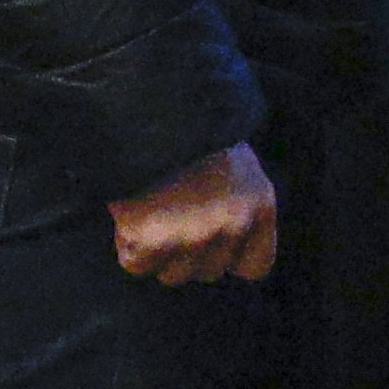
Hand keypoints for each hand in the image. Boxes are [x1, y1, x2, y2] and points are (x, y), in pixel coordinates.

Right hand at [111, 144, 277, 287]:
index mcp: (259, 206)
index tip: (213, 246)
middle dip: (190, 253)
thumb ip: (238, 208)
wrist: (150, 113)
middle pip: (209, 272)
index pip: (255, 266)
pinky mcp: (151, 241)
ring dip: (159, 253)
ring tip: (152, 215)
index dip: (230, 258)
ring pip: (173, 275)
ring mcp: (193, 236)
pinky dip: (129, 247)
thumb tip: (226, 249)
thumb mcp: (238, 168)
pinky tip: (131, 217)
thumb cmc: (193, 137)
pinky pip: (137, 265)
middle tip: (172, 218)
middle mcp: (232, 225)